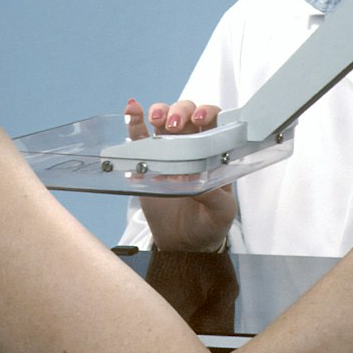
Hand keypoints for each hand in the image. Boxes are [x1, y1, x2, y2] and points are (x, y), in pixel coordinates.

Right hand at [124, 99, 235, 250]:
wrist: (184, 243)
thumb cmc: (209, 223)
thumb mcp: (221, 212)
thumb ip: (214, 196)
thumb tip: (198, 181)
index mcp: (214, 153)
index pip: (215, 122)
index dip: (208, 113)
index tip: (200, 119)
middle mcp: (192, 145)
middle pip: (187, 113)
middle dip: (180, 111)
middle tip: (174, 125)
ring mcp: (168, 151)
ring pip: (164, 118)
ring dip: (159, 110)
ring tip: (155, 119)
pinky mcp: (146, 161)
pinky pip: (139, 136)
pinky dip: (134, 120)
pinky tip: (131, 109)